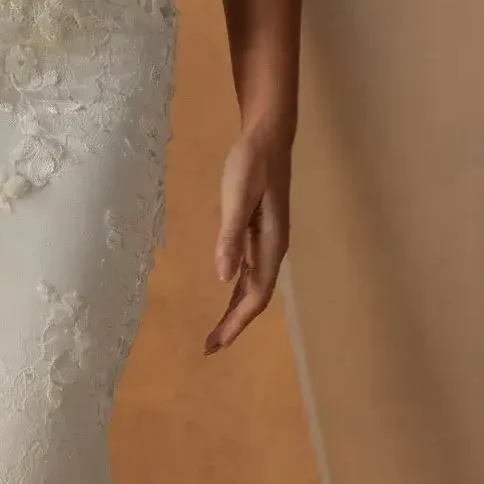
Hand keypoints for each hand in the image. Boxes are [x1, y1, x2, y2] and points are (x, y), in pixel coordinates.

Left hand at [204, 125, 291, 353]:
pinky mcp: (260, 231)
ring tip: (217, 330)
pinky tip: (227, 292)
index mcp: (270, 244)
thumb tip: (223, 278)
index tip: (216, 344)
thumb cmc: (252, 163)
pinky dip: (238, 288)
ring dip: (236, 309)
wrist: (268, 137)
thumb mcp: (236, 196)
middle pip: (256, 297)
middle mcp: (273, 248)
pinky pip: (251, 270)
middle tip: (210, 346)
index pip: (255, 295)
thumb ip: (230, 236)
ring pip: (254, 285)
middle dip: (235, 323)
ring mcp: (268, 241)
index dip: (236, 322)